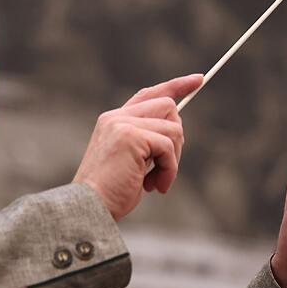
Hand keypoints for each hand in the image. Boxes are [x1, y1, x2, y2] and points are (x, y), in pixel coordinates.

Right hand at [72, 74, 202, 220]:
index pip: (148, 94)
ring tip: (156, 182)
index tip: (198, 79)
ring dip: (173, 160)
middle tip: (166, 168)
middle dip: (177, 138)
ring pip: (172, 128)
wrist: (89, 208)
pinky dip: (169, 170)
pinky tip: (155, 186)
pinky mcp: (130, 136)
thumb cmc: (110, 193)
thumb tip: (176, 131)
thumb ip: (146, 142)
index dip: (175, 86)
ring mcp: (122, 124)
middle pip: (167, 106)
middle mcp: (116, 117)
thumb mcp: (130, 162)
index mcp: (113, 120)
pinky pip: (168, 146)